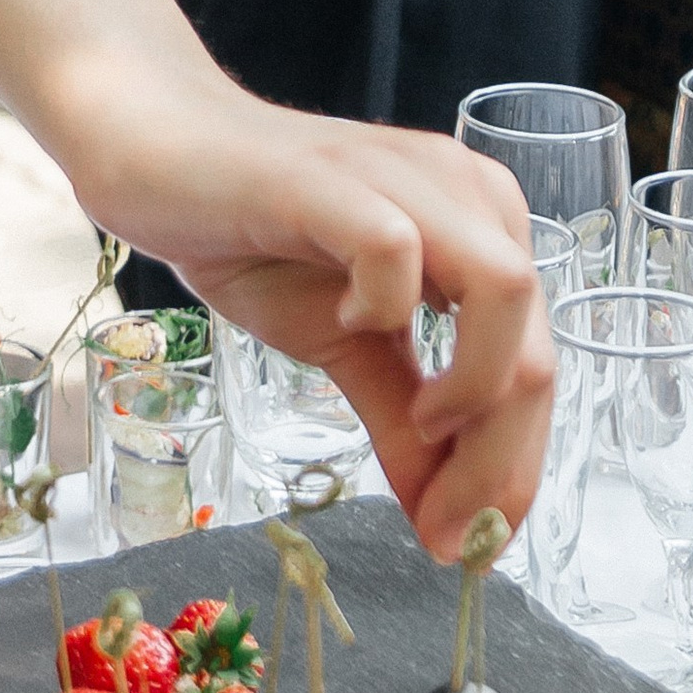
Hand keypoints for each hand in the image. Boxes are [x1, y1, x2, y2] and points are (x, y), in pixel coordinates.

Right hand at [147, 102, 554, 555]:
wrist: (157, 148)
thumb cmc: (255, 235)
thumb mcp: (343, 345)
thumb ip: (402, 422)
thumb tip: (447, 528)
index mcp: (481, 228)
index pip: (535, 362)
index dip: (516, 465)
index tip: (473, 543)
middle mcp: (462, 192)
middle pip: (534, 342)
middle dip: (501, 457)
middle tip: (447, 529)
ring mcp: (398, 177)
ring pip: (503, 288)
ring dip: (476, 386)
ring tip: (420, 428)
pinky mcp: (328, 178)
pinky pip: (397, 247)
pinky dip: (389, 306)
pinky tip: (349, 327)